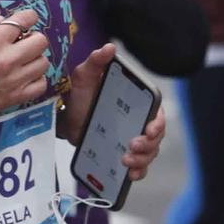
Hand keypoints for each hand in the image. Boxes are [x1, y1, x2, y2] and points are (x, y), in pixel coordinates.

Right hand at [0, 8, 51, 124]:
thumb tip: (2, 21)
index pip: (25, 19)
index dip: (27, 17)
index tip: (24, 20)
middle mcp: (8, 58)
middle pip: (41, 41)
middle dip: (32, 37)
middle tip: (22, 42)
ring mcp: (14, 79)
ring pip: (43, 62)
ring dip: (34, 58)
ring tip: (22, 61)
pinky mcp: (16, 97)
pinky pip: (41, 84)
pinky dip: (36, 79)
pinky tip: (25, 77)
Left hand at [59, 45, 166, 180]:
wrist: (65, 117)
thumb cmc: (79, 94)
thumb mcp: (85, 76)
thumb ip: (96, 61)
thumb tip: (108, 48)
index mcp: (137, 103)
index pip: (156, 113)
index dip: (158, 123)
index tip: (149, 129)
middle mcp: (139, 122)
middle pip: (156, 137)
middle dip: (148, 145)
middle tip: (132, 146)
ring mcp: (133, 139)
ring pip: (149, 153)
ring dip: (142, 159)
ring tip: (126, 161)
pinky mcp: (124, 154)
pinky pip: (137, 167)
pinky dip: (137, 172)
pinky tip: (130, 175)